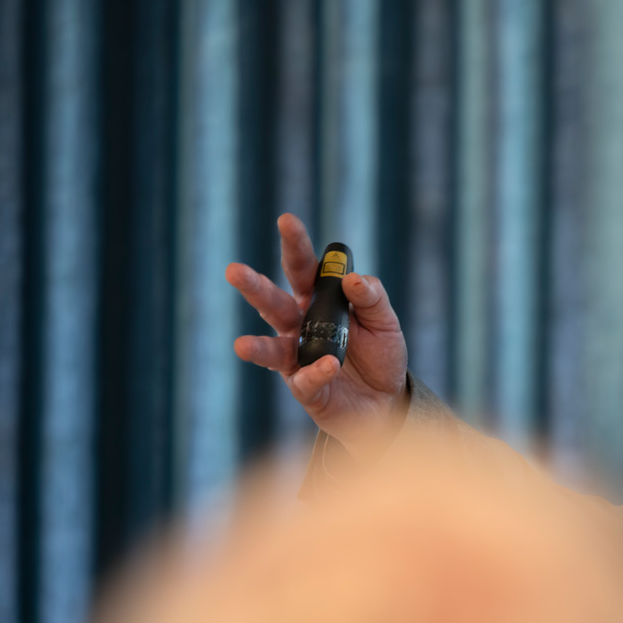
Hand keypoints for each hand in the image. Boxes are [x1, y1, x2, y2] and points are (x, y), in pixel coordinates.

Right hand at [225, 213, 410, 459]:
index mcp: (318, 301)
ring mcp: (297, 358)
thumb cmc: (381, 355)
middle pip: (273, 303)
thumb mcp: (385, 322)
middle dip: (254, 287)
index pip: (303, 268)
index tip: (286, 220)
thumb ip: (372, 298)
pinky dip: (317, 372)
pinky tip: (329, 366)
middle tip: (234, 271)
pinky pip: (306, 379)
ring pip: (271, 349)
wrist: (389, 402)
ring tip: (242, 346)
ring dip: (257, 347)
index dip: (294, 244)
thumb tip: (353, 278)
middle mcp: (300, 326)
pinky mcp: (305, 388)